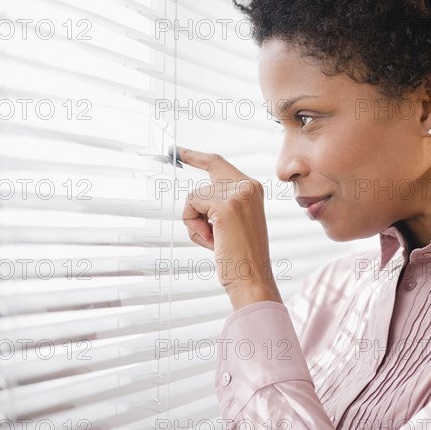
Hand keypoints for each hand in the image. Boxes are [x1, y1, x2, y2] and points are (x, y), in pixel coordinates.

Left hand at [177, 146, 282, 309]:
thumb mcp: (234, 222)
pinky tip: (212, 240)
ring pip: (195, 196)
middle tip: (189, 189)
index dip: (196, 157)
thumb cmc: (240, 256)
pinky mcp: (226, 204)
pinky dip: (194, 225)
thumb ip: (221, 203)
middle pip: (204, 177)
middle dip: (194, 193)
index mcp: (252, 189)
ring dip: (196, 221)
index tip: (178, 151)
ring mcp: (239, 193)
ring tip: (215, 240)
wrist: (252, 278)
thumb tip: (195, 199)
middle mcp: (248, 186)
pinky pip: (192, 206)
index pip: (219, 164)